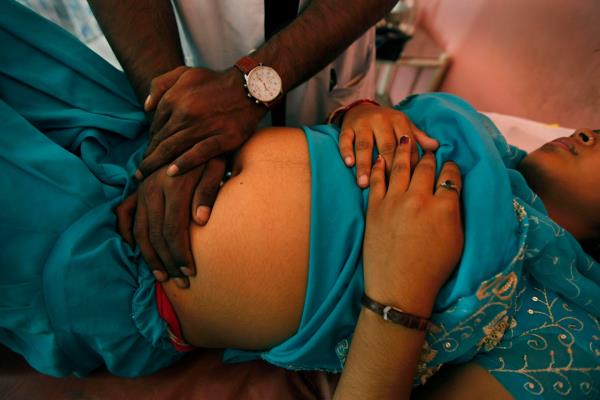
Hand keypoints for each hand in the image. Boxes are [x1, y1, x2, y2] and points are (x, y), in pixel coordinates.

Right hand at [117, 158, 225, 287]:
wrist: (192, 131)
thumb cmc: (211, 152)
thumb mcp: (216, 166)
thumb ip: (208, 192)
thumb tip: (200, 221)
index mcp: (173, 186)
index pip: (172, 230)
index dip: (180, 254)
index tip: (191, 272)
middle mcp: (152, 189)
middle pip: (155, 236)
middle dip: (168, 263)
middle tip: (181, 282)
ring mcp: (142, 190)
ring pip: (140, 231)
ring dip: (150, 257)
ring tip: (162, 276)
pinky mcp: (138, 190)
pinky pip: (126, 215)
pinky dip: (128, 234)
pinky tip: (135, 250)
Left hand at [136, 66, 265, 178]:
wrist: (249, 87)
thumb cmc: (215, 81)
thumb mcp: (185, 73)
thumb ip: (160, 84)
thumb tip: (146, 108)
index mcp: (175, 98)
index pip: (155, 125)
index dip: (150, 140)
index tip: (148, 152)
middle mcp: (186, 113)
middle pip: (161, 139)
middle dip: (148, 156)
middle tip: (140, 171)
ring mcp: (204, 127)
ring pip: (173, 149)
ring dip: (157, 164)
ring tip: (146, 175)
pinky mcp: (222, 139)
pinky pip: (198, 154)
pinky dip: (183, 164)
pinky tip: (171, 173)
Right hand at [339, 104, 438, 187]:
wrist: (361, 108)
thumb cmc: (387, 123)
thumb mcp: (404, 126)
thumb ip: (418, 137)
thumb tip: (436, 147)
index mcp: (399, 121)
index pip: (406, 145)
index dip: (408, 164)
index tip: (409, 184)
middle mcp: (381, 120)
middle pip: (386, 146)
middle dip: (386, 167)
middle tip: (387, 188)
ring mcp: (363, 124)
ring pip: (364, 145)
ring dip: (364, 164)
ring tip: (363, 183)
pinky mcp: (347, 127)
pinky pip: (345, 140)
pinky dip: (346, 152)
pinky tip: (349, 164)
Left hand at [362, 137, 463, 314]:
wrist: (399, 286)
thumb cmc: (433, 269)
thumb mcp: (456, 241)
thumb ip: (454, 212)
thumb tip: (451, 194)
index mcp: (444, 207)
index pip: (450, 176)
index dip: (452, 167)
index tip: (451, 165)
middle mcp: (420, 198)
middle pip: (425, 167)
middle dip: (429, 156)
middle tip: (428, 149)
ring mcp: (395, 201)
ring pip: (400, 167)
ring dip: (404, 151)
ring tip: (405, 140)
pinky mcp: (375, 207)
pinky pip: (378, 180)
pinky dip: (380, 166)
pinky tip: (381, 158)